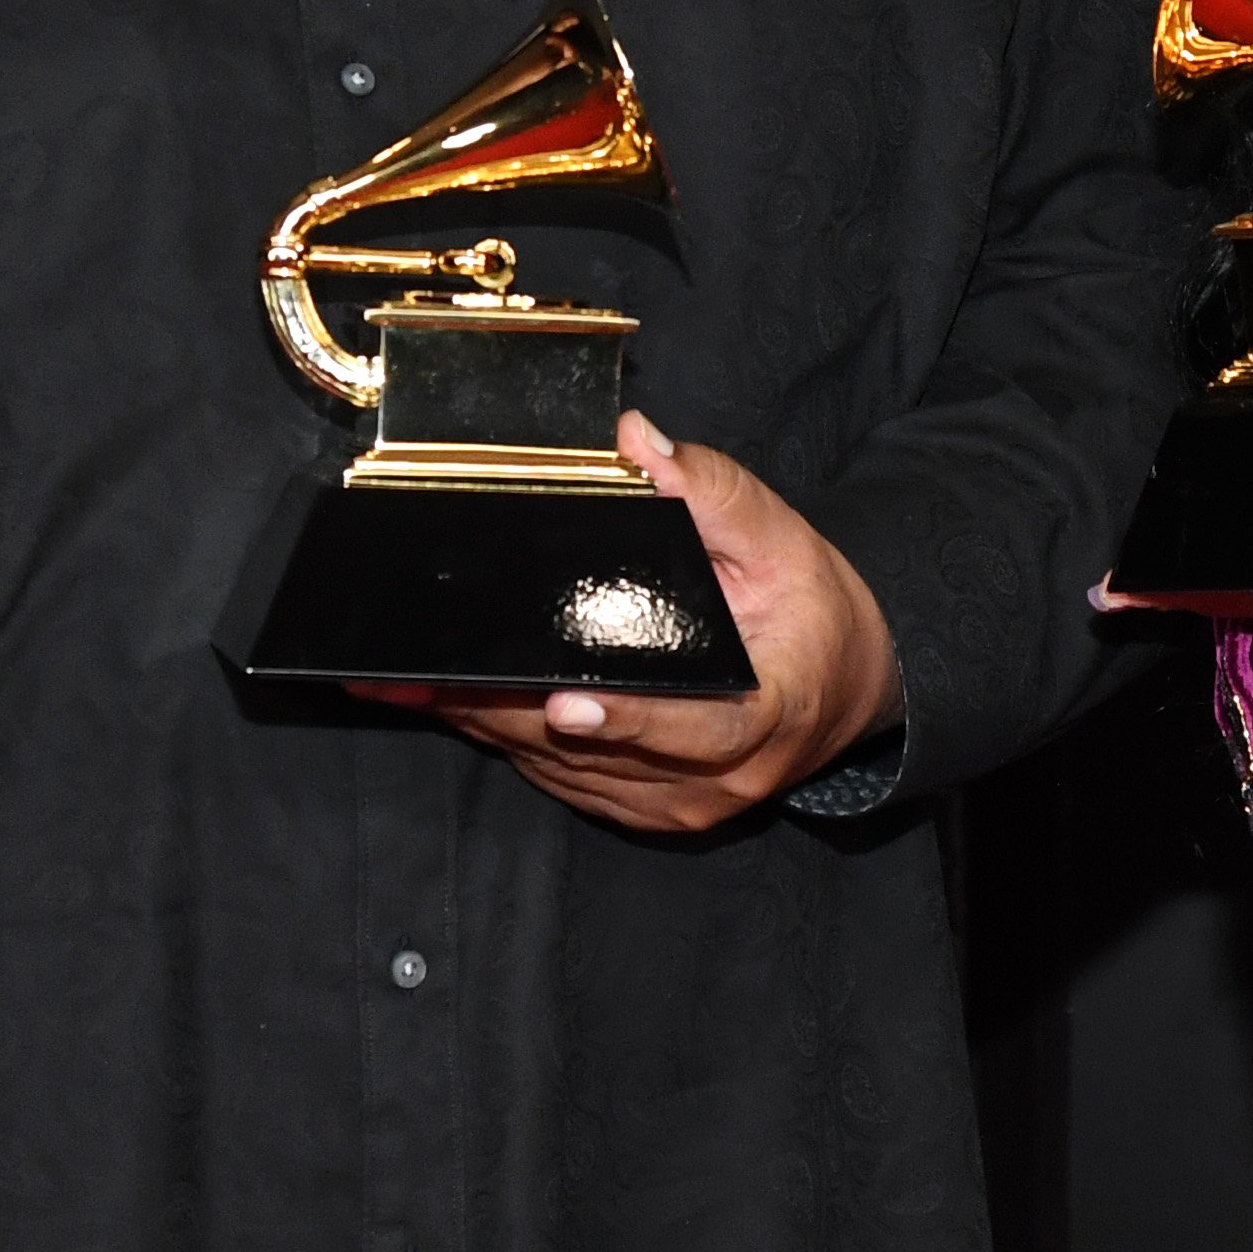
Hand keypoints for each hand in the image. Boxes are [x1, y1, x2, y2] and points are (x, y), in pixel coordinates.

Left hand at [350, 414, 899, 833]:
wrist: (844, 689)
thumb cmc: (813, 614)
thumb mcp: (781, 538)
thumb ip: (709, 490)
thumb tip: (634, 442)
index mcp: (766, 715)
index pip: (694, 731)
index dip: (627, 722)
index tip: (564, 702)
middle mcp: (717, 780)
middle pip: (595, 751)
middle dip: (505, 708)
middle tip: (425, 670)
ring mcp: (675, 806)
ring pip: (560, 769)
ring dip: (485, 723)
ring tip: (408, 681)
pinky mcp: (639, 809)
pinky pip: (556, 779)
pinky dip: (502, 737)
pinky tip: (445, 701)